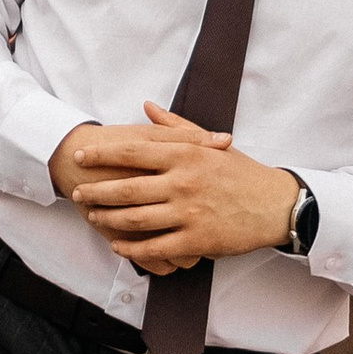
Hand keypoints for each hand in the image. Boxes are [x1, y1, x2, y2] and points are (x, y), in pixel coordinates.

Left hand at [54, 107, 298, 273]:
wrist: (275, 204)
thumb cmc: (241, 172)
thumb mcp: (209, 143)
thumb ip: (175, 125)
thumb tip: (147, 105)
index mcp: (184, 155)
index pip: (133, 151)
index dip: (102, 154)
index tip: (80, 155)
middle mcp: (183, 183)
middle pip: (127, 188)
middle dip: (96, 191)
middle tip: (77, 193)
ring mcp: (189, 213)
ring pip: (136, 219)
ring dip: (108, 219)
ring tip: (92, 217)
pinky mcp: (197, 240)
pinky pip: (156, 247)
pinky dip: (132, 248)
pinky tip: (118, 245)